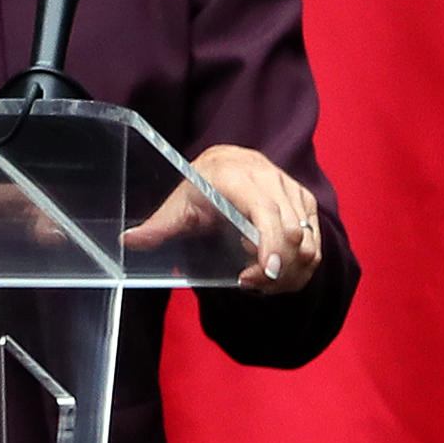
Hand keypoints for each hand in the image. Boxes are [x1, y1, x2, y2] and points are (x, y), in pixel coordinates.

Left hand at [124, 144, 321, 294]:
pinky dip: (301, 266)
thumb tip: (128, 241)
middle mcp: (269, 178)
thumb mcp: (179, 203)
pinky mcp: (305, 203)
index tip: (265, 273)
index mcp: (237, 176)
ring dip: (290, 271)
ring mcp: (291, 190)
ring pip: (307, 241)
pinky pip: (315, 242)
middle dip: (276, 268)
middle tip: (250, 283)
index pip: (265, 211)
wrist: (230, 159)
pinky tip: (274, 272)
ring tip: (260, 280)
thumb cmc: (202, 184)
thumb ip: (159, 225)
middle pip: (291, 232)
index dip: (270, 244)